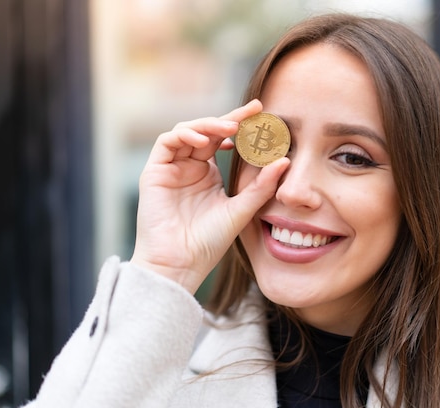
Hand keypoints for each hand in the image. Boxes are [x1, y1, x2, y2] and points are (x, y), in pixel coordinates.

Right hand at [130, 100, 288, 293]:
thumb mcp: (241, 210)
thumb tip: (285, 161)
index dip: (242, 125)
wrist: (181, 264)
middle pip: (208, 130)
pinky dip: (185, 135)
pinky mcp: (154, 172)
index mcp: (208, 174)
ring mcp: (171, 168)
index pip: (225, 140)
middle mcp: (189, 167)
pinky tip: (204, 141)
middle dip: (230, 117)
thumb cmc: (209, 242)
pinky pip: (167, 142)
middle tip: (253, 111)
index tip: (263, 113)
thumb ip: (262, 186)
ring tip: (231, 128)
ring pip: (188, 131)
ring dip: (209, 124)